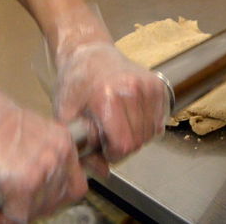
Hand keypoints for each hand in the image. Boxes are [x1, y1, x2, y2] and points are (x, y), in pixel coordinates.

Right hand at [0, 73, 88, 222]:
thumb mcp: (26, 135)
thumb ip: (38, 157)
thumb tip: (35, 187)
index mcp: (62, 140)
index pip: (74, 185)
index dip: (54, 197)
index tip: (38, 200)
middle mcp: (59, 154)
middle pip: (58, 200)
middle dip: (35, 206)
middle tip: (13, 204)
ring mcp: (44, 169)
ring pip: (37, 210)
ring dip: (17, 211)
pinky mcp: (26, 184)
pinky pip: (17, 215)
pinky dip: (1, 216)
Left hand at [51, 7, 169, 175]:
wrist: (90, 52)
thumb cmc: (75, 82)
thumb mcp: (66, 114)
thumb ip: (82, 146)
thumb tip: (103, 173)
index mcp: (107, 96)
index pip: (123, 144)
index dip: (112, 152)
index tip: (102, 144)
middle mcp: (132, 89)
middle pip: (138, 142)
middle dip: (123, 146)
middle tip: (108, 134)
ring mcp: (148, 85)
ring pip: (151, 134)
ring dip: (136, 137)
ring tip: (118, 123)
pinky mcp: (159, 85)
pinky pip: (159, 122)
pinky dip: (147, 126)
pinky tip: (131, 116)